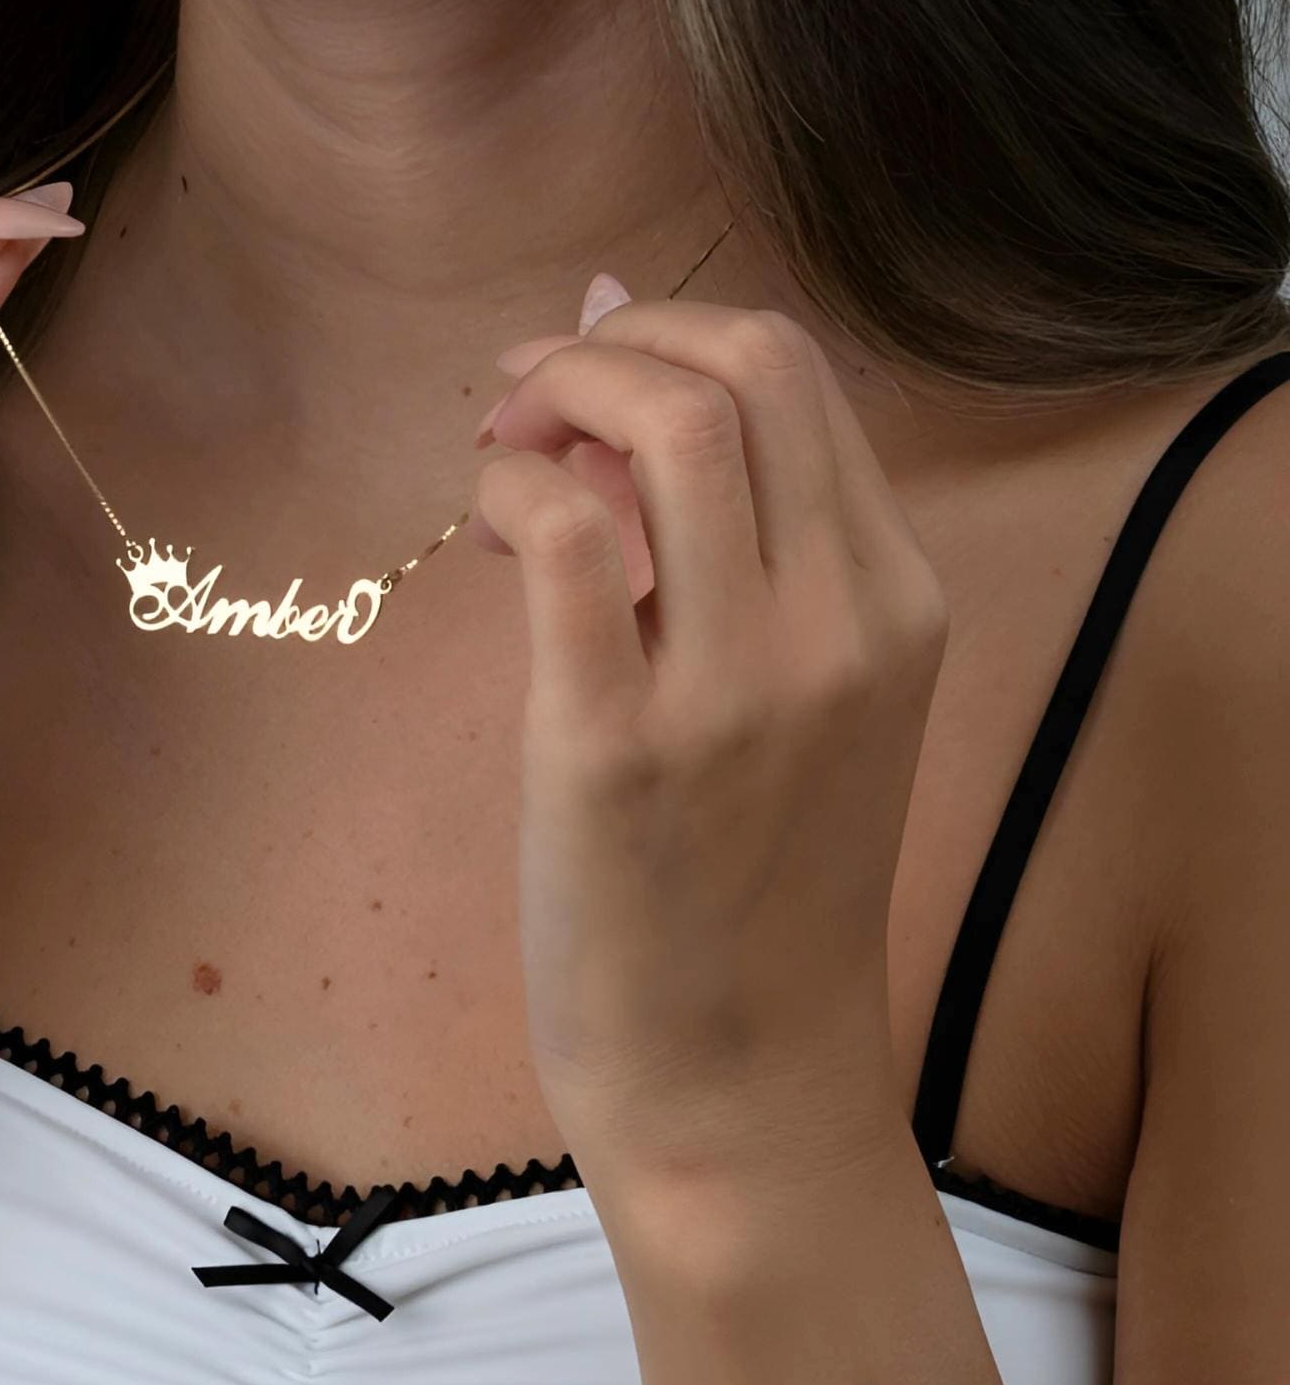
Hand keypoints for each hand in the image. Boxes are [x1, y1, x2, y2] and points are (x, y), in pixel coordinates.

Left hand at [469, 294, 950, 1170]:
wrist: (738, 1072)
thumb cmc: (752, 868)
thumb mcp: (801, 684)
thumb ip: (731, 518)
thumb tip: (609, 313)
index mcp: (900, 596)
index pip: (798, 369)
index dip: (670, 333)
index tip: (585, 379)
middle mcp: (845, 623)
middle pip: (747, 362)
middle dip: (614, 338)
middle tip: (529, 397)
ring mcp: (740, 686)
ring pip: (670, 422)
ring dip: (558, 390)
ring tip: (503, 449)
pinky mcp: (619, 743)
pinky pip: (566, 532)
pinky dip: (510, 483)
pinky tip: (484, 523)